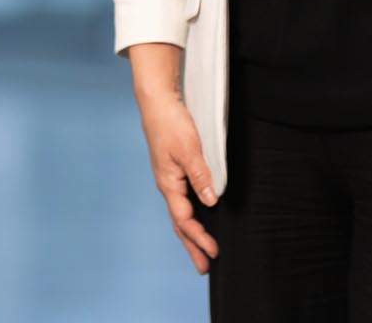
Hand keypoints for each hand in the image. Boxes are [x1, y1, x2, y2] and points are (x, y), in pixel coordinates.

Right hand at [138, 92, 221, 273]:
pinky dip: (191, 216)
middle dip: (192, 246)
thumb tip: (210, 201)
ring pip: (181, 213)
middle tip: (204, 268)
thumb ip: (200, 176)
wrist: (158, 102)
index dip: (199, 238)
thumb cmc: (171, 124)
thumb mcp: (189, 150)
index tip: (214, 252)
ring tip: (202, 251)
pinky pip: (183, 201)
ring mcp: (170, 179)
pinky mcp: (174, 171)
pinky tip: (199, 218)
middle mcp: (168, 186)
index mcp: (168, 184)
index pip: (184, 220)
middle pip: (180, 224)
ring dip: (191, 234)